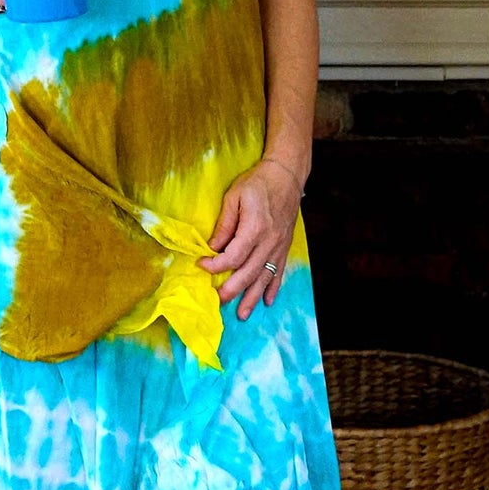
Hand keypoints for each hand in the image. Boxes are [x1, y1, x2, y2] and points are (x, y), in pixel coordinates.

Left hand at [199, 158, 304, 319]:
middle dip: (231, 290)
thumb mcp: (234, 196)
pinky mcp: (285, 247)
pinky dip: (273, 288)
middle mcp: (269, 241)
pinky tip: (267, 301)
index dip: (215, 265)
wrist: (287, 175)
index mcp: (255, 227)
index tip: (201, 266)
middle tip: (216, 302)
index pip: (233, 256)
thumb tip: (212, 248)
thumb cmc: (257, 182)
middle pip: (248, 273)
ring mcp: (279, 246)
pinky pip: (279, 271)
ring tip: (242, 314)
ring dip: (252, 297)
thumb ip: (224, 224)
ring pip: (264, 278)